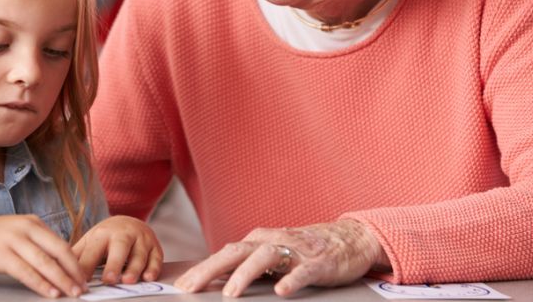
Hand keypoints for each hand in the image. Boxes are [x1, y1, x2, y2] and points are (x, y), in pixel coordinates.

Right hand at [0, 215, 86, 297]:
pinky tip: (50, 293)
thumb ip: (33, 244)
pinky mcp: (0, 254)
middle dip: (74, 272)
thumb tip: (56, 263)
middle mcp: (25, 227)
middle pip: (59, 251)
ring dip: (62, 280)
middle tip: (84, 288)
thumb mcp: (13, 234)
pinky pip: (26, 272)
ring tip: (73, 293)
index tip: (85, 277)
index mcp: (32, 222)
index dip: (76, 262)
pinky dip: (41, 284)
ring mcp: (13, 239)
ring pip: (45, 262)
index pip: (61, 243)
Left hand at [72, 215, 162, 284]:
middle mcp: (123, 234)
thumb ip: (78, 256)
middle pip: (119, 248)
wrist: (129, 222)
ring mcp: (141, 240)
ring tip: (128, 280)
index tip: (81, 281)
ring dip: (135, 268)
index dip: (86, 266)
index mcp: (103, 234)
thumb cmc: (106, 238)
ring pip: (139, 254)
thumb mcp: (90, 242)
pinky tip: (148, 277)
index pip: (93, 251)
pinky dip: (153, 268)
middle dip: (114, 264)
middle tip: (109, 280)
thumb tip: (60, 271)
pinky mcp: (155, 247)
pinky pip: (156, 258)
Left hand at [174, 219, 387, 296]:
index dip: (202, 268)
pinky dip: (291, 280)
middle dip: (210, 269)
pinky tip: (281, 292)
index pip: (225, 253)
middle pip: (236, 251)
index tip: (182, 284)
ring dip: (245, 274)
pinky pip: (303, 271)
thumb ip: (248, 264)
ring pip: (265, 257)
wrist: (350, 238)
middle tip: (191, 288)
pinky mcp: (319, 263)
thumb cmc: (306, 251)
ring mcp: (296, 251)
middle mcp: (273, 241)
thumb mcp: (273, 254)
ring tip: (230, 293)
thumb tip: (216, 277)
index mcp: (259, 241)